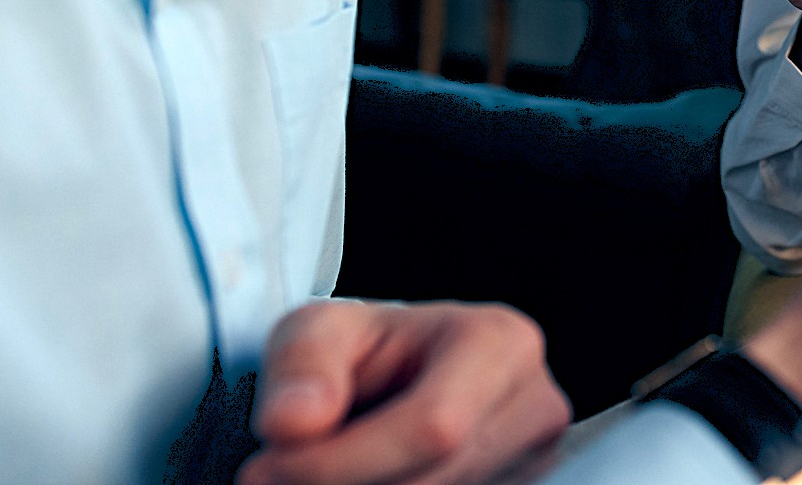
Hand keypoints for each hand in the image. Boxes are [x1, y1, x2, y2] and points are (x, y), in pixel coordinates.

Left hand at [237, 299, 570, 484]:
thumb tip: (292, 423)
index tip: (263, 471)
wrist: (403, 375)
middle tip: (272, 480)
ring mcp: (537, 458)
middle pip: (435, 479)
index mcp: (500, 341)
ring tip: (313, 477)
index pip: (434, 426)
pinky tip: (363, 482)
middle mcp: (536, 402)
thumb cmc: (365, 351)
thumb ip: (301, 367)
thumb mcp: (318, 332)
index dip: (340, 464)